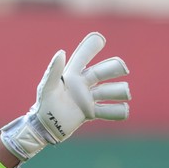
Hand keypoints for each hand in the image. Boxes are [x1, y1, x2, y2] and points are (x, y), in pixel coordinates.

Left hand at [1, 32, 130, 162]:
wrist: (45, 128)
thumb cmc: (44, 106)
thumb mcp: (48, 88)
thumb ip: (54, 71)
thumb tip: (61, 52)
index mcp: (73, 75)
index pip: (84, 56)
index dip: (91, 46)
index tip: (99, 39)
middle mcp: (84, 84)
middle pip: (108, 70)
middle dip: (116, 67)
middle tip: (123, 69)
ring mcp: (90, 98)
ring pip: (115, 90)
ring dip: (120, 91)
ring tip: (123, 94)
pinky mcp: (92, 113)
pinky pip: (113, 111)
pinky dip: (120, 111)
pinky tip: (123, 110)